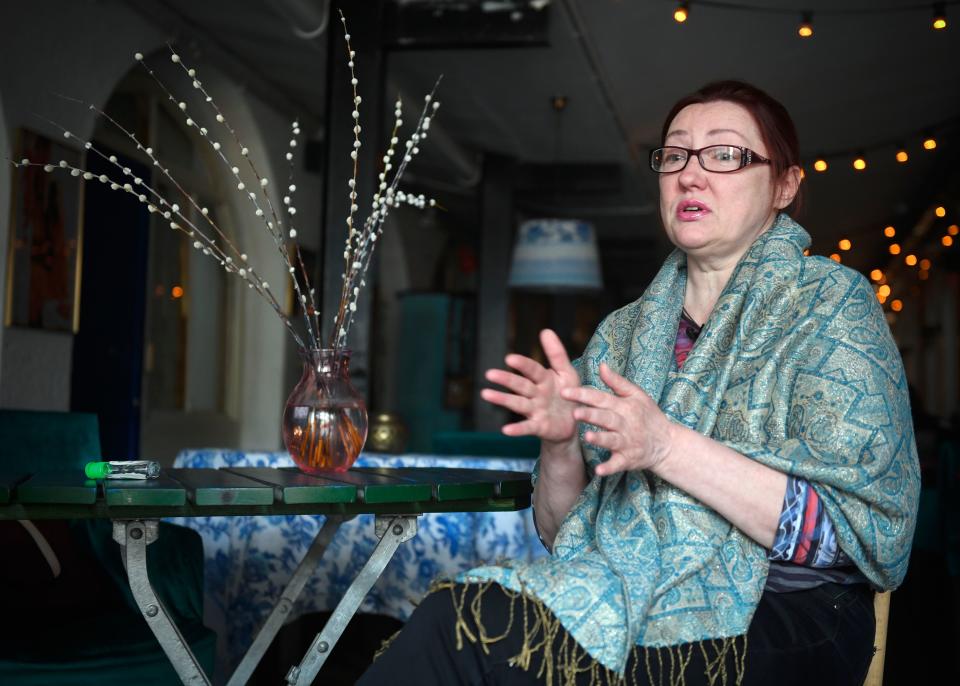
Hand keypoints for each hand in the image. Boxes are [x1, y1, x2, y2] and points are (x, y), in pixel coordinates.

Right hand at [480, 329, 580, 443]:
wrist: (574, 422)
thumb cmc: (568, 394)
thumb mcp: (567, 373)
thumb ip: (556, 354)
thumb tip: (545, 330)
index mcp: (544, 379)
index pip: (532, 370)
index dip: (522, 364)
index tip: (510, 358)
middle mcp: (536, 394)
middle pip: (520, 385)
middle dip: (506, 379)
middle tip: (489, 373)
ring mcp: (536, 410)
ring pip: (518, 403)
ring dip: (502, 399)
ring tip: (485, 394)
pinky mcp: (539, 426)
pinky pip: (526, 427)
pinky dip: (516, 429)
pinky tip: (505, 430)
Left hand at [560, 362, 674, 475]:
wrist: (666, 443)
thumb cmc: (648, 416)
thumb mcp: (637, 395)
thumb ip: (617, 382)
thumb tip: (601, 365)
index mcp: (624, 406)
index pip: (601, 398)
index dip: (583, 395)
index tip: (565, 392)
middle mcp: (625, 424)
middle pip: (606, 418)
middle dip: (591, 415)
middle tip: (575, 413)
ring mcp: (627, 442)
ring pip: (612, 440)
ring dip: (600, 439)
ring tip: (587, 437)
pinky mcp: (628, 459)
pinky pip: (618, 464)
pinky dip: (609, 468)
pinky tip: (599, 471)